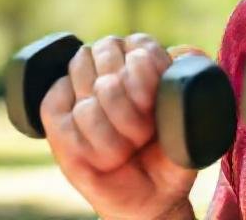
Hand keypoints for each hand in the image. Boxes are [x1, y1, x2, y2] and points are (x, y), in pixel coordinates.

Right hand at [40, 33, 197, 219]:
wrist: (149, 198)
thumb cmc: (169, 154)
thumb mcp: (190, 118)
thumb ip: (190, 76)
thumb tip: (185, 52)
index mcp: (140, 56)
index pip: (140, 47)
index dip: (150, 82)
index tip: (159, 111)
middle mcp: (105, 65)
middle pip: (108, 61)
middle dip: (132, 110)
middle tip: (144, 135)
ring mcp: (77, 88)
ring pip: (90, 97)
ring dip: (115, 135)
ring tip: (126, 148)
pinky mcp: (54, 114)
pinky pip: (65, 117)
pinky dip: (91, 145)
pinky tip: (103, 156)